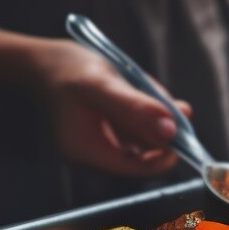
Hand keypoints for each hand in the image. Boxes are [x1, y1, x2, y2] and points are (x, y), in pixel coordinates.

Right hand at [32, 41, 195, 177]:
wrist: (45, 61)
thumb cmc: (68, 70)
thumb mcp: (101, 85)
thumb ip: (135, 108)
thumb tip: (170, 130)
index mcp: (87, 151)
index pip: (137, 169)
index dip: (165, 155)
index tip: (183, 130)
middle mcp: (96, 153)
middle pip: (145, 154)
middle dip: (164, 130)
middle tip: (176, 106)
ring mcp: (103, 142)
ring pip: (146, 138)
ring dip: (158, 117)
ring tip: (149, 90)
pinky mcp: (110, 130)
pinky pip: (139, 127)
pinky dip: (150, 111)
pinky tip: (144, 90)